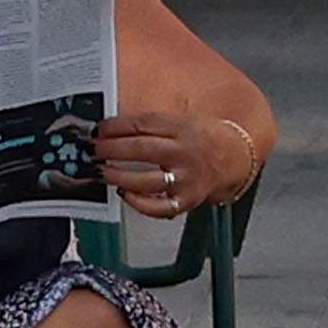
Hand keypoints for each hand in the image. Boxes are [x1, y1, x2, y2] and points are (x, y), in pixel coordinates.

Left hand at [92, 111, 242, 219]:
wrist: (235, 158)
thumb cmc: (202, 139)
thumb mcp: (182, 120)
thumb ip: (151, 125)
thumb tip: (111, 130)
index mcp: (184, 129)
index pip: (143, 124)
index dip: (116, 126)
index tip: (99, 129)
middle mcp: (185, 153)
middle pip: (141, 150)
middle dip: (110, 149)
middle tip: (92, 150)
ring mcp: (186, 179)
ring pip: (144, 179)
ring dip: (117, 175)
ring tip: (101, 171)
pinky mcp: (187, 200)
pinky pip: (158, 207)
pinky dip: (138, 202)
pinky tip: (125, 193)